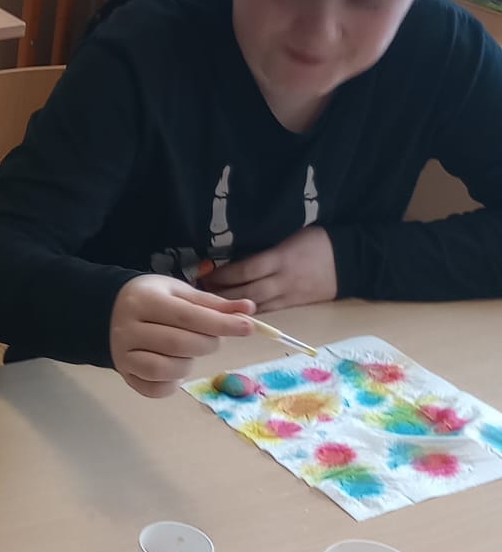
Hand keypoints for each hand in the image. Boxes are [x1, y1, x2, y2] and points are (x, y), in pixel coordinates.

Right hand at [109, 274, 256, 400]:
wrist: (107, 311)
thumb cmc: (150, 298)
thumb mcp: (178, 292)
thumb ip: (212, 304)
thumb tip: (249, 309)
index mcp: (144, 301)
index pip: (188, 316)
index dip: (221, 324)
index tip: (248, 327)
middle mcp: (129, 328)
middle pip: (179, 344)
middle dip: (207, 344)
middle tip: (211, 338)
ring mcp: (123, 354)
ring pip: (166, 369)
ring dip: (189, 364)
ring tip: (188, 352)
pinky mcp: (124, 375)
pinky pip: (154, 388)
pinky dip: (172, 384)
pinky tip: (174, 368)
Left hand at [200, 228, 337, 312]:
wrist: (352, 261)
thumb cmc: (319, 241)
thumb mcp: (291, 236)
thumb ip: (267, 247)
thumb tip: (235, 251)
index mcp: (282, 258)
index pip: (247, 269)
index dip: (224, 275)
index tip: (204, 274)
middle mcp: (283, 280)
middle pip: (247, 291)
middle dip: (221, 294)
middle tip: (198, 294)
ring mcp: (289, 295)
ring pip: (256, 305)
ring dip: (231, 307)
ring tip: (210, 307)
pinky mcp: (294, 305)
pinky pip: (268, 311)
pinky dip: (249, 313)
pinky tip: (232, 314)